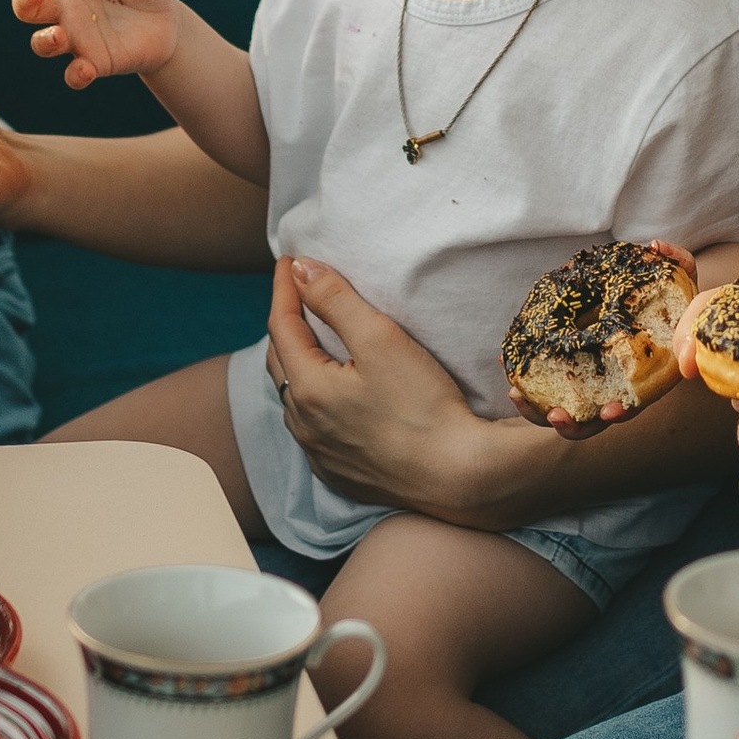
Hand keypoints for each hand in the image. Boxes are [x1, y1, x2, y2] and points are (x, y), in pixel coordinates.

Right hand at [12, 0, 178, 89]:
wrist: (168, 25)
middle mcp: (65, 7)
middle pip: (27, 6)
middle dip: (24, 0)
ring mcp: (76, 37)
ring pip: (42, 42)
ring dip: (44, 40)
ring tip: (59, 35)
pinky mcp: (94, 63)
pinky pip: (74, 74)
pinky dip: (76, 74)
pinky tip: (85, 70)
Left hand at [263, 256, 508, 521]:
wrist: (458, 477)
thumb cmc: (423, 406)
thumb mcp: (380, 339)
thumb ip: (335, 300)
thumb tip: (299, 270)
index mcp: (307, 389)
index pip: (281, 326)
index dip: (284, 288)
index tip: (288, 260)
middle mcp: (303, 426)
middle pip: (279, 362)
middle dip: (285, 323)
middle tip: (295, 294)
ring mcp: (320, 455)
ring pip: (293, 398)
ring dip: (295, 364)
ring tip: (310, 338)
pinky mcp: (340, 474)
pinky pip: (313, 429)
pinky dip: (313, 400)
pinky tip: (330, 394)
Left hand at [531, 235, 701, 441]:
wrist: (657, 303)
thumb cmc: (670, 295)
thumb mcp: (681, 278)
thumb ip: (675, 260)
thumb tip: (654, 246)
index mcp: (644, 377)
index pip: (632, 403)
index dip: (621, 411)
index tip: (610, 412)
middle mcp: (614, 387)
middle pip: (591, 420)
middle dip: (572, 423)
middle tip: (555, 414)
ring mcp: (590, 383)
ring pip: (563, 408)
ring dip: (537, 409)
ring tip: (516, 393)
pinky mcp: (567, 368)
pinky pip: (544, 381)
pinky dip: (524, 376)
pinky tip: (506, 359)